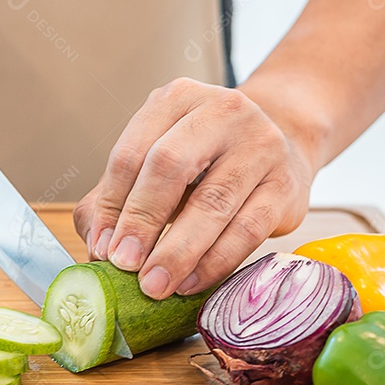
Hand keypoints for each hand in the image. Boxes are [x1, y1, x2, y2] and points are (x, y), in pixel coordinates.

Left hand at [74, 78, 316, 299]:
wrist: (283, 148)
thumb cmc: (205, 162)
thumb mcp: (155, 164)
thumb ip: (115, 197)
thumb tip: (98, 245)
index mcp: (176, 100)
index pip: (132, 154)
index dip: (111, 205)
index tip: (102, 248)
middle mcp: (221, 111)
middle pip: (170, 167)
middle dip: (142, 221)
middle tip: (124, 264)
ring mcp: (260, 145)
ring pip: (212, 203)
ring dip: (177, 251)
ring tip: (154, 285)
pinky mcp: (286, 184)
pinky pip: (247, 230)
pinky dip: (214, 261)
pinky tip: (190, 282)